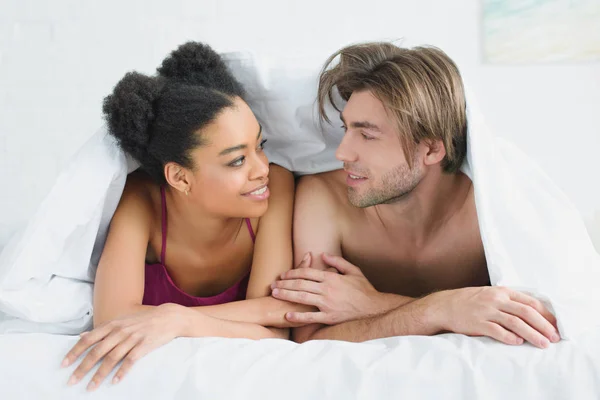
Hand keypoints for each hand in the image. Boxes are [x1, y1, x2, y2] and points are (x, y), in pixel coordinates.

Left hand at [62, 303, 194, 390]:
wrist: (168, 317)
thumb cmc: (143, 320)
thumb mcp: (121, 321)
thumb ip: (102, 330)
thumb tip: (81, 336)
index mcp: (112, 324)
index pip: (88, 339)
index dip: (75, 352)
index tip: (64, 364)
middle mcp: (120, 331)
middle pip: (97, 351)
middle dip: (82, 368)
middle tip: (72, 381)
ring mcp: (132, 338)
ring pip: (111, 358)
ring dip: (99, 374)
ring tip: (90, 387)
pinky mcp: (144, 345)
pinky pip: (130, 360)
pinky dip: (121, 372)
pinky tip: (114, 381)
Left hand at [271, 253, 380, 324]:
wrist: (374, 309)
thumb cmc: (364, 290)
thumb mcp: (354, 271)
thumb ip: (338, 262)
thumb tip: (323, 254)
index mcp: (331, 278)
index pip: (307, 272)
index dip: (293, 272)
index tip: (283, 274)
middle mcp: (327, 290)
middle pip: (301, 284)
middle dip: (285, 283)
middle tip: (273, 284)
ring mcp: (327, 304)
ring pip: (302, 298)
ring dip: (286, 295)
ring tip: (275, 294)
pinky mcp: (329, 317)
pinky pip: (310, 317)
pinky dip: (298, 316)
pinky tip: (287, 315)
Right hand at [430, 286, 559, 348]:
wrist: (444, 306)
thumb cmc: (470, 301)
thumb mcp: (491, 295)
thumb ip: (509, 301)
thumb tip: (532, 312)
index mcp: (502, 292)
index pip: (530, 302)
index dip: (546, 314)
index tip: (556, 325)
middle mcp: (496, 300)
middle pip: (526, 313)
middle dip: (544, 326)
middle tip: (554, 337)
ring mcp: (486, 311)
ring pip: (515, 323)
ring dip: (532, 335)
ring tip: (543, 344)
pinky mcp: (477, 323)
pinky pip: (497, 331)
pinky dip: (510, 337)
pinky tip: (518, 343)